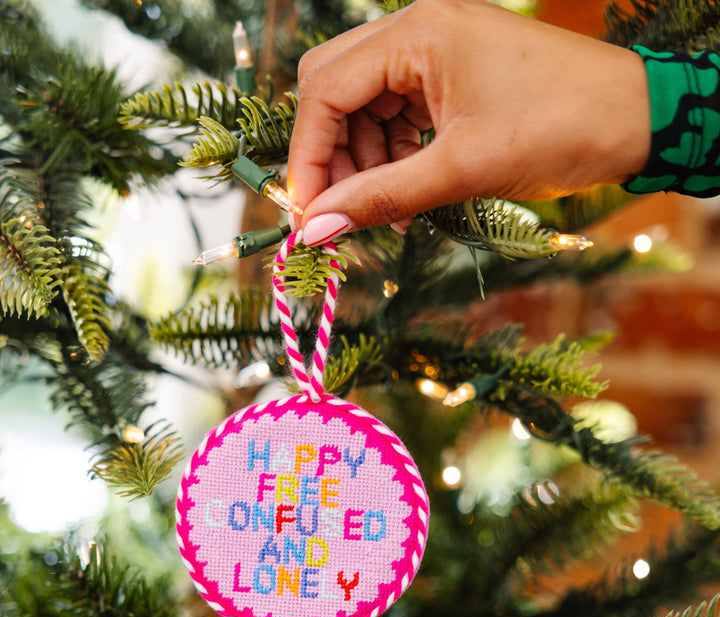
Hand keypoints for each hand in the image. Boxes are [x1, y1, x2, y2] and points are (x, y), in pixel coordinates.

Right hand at [288, 0, 650, 242]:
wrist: (635, 119)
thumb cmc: (560, 128)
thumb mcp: (462, 169)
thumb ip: (383, 198)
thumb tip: (318, 230)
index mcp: (417, 33)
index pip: (325, 91)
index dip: (307, 158)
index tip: (308, 215)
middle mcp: (418, 30)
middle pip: (334, 90)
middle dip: (329, 156)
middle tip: (338, 213)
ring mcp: (435, 52)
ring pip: (363, 107)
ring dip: (362, 163)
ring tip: (386, 214)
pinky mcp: (451, 77)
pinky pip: (396, 115)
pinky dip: (392, 158)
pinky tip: (406, 197)